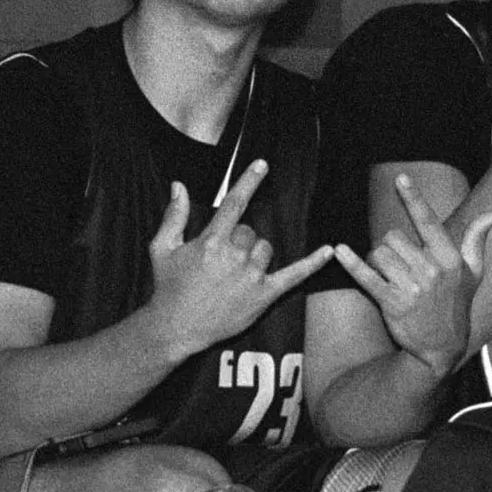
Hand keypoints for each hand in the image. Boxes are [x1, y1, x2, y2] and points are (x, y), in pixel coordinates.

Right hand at [144, 161, 336, 360]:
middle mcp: (233, 256)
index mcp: (210, 241)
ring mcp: (251, 276)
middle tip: (221, 260)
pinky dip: (312, 264)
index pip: (234, 204)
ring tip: (235, 272)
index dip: (249, 182)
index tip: (262, 164)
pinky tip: (329, 251)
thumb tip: (179, 185)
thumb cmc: (168, 286)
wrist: (176, 326)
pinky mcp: (264, 295)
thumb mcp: (162, 248)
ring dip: (255, 254)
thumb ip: (174, 216)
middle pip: (250, 231)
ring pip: (266, 248)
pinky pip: (294, 275)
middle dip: (238, 239)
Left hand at [336, 173, 491, 375]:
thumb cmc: (456, 304)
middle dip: (391, 246)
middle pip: (393, 236)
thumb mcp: (473, 273)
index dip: (414, 198)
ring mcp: (410, 287)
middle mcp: (431, 271)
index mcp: (449, 260)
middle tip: (401, 264)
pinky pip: (365, 275)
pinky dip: (350, 262)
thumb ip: (477, 240)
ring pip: (379, 253)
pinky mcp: (391, 302)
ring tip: (390, 275)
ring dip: (378, 260)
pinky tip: (340, 251)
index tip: (401, 178)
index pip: (428, 222)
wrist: (441, 347)